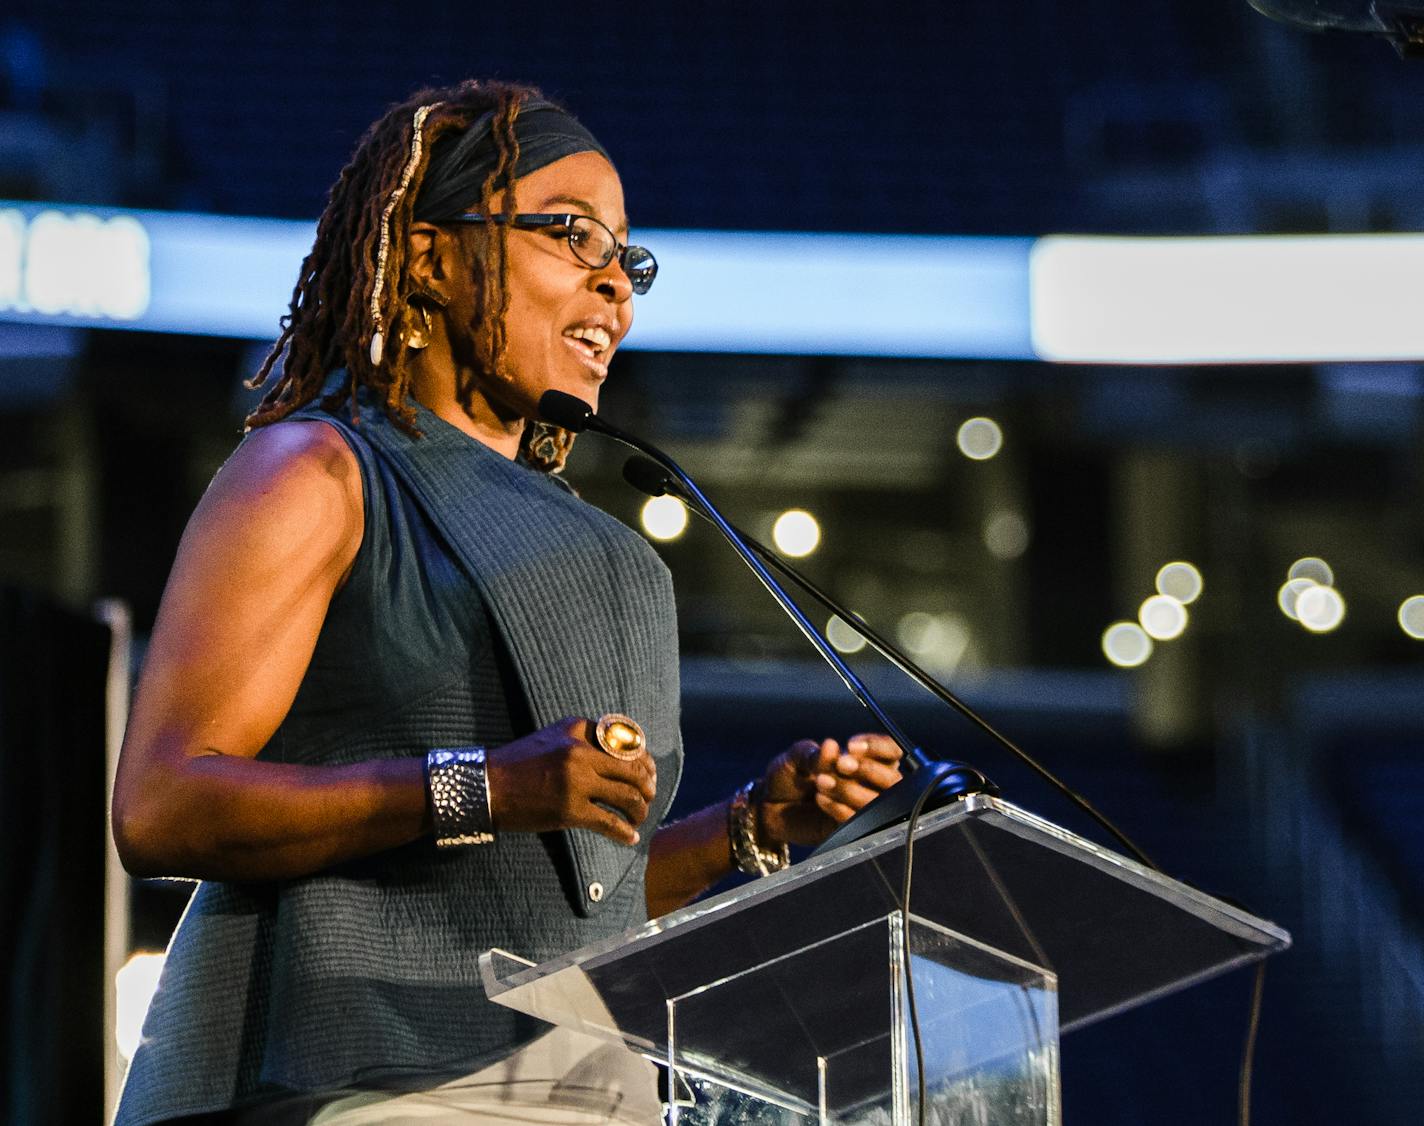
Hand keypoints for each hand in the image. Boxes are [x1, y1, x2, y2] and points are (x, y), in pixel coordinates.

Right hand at [485, 717, 656, 845]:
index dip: (644, 761)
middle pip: (632, 770)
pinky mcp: (569, 810)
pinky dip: (624, 832)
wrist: (486, 786)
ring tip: (638, 817)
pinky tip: (630, 838)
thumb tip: (622, 752)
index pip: (626, 743)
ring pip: (626, 797)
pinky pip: (609, 822)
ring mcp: (576, 782)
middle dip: (647, 786)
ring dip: (639, 810)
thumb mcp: (552, 737)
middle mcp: (580, 753)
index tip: (648, 773)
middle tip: (649, 797)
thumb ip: (584, 738)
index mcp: (577, 731)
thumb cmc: (519, 763)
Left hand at [757, 733, 902, 848]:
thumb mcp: (797, 756)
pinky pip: (857, 821)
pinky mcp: (850, 830)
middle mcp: (869, 785)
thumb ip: (814, 753)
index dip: (878, 747)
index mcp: (864, 761)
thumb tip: (831, 747)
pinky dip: (840, 809)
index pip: (890, 752)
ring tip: (821, 781)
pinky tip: (820, 799)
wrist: (769, 805)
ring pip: (878, 802)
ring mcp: (862, 809)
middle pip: (893, 779)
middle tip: (841, 763)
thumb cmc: (788, 775)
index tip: (851, 745)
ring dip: (850, 789)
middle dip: (868, 769)